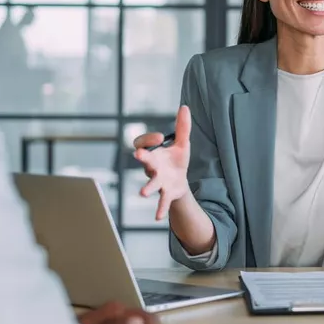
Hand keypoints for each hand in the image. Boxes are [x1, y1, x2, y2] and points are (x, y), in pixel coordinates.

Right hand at [134, 105, 191, 220]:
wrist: (180, 182)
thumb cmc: (176, 161)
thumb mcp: (182, 143)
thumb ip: (182, 127)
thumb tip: (185, 106)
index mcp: (154, 154)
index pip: (142, 144)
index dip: (149, 139)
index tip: (160, 138)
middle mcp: (152, 167)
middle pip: (145, 162)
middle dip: (142, 158)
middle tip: (139, 155)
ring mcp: (158, 181)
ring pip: (151, 184)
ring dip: (147, 188)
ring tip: (143, 193)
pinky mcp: (166, 193)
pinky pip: (161, 202)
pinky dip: (160, 209)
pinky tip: (157, 217)